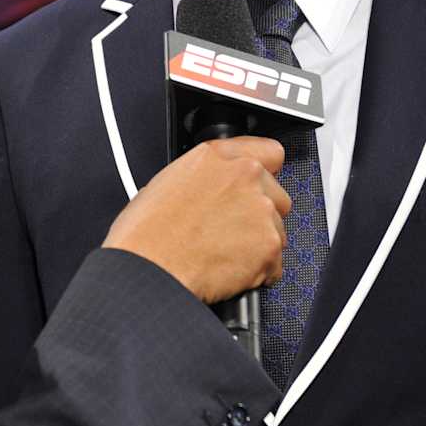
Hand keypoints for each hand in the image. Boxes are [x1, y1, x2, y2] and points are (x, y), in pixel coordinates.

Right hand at [102, 136, 288, 302]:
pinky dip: (259, 272)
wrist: (149, 269)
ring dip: (259, 244)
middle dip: (260, 215)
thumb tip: (218, 188)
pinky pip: (276, 263)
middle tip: (231, 231)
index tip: (259, 186)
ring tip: (223, 254)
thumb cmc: (147, 234)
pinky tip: (229, 270)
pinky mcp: (269, 244)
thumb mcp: (168, 182)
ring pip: (278, 230)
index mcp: (217, 156)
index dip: (264, 173)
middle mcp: (244, 175)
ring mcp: (261, 209)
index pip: (269, 152)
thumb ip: (207, 176)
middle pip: (277, 195)